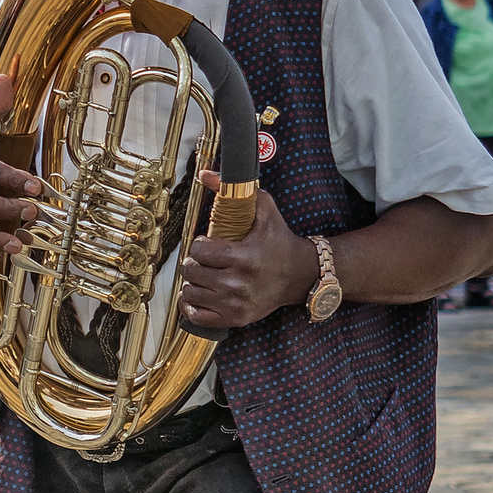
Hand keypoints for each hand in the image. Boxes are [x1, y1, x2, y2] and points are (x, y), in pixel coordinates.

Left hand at [178, 171, 317, 329]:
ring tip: (206, 275)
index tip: (208, 244)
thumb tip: (205, 174)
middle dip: (195, 262)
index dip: (199, 245)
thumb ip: (236, 191)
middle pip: (192, 271)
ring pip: (191, 292)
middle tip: (206, 259)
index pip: (198, 251)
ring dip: (194, 282)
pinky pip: (197, 315)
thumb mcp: (264, 211)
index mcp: (244, 257)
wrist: (301, 276)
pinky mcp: (236, 319)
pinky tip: (200, 293)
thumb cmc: (279, 242)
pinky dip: (193, 304)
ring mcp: (236, 304)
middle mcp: (239, 284)